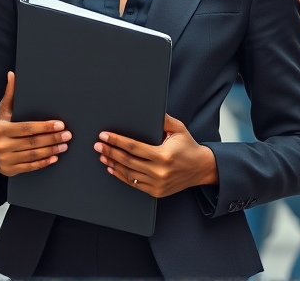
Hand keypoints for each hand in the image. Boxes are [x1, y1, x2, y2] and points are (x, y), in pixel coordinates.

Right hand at [0, 71, 71, 175]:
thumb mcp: (2, 112)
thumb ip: (10, 94)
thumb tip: (12, 74)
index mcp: (2, 129)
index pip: (27, 128)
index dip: (45, 126)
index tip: (60, 124)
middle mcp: (2, 145)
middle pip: (32, 142)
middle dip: (52, 138)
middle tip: (68, 135)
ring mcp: (6, 159)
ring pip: (33, 155)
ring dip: (51, 150)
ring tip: (65, 145)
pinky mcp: (10, 171)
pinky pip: (30, 167)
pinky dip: (43, 162)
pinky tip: (54, 157)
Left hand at [94, 114, 217, 197]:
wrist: (201, 169)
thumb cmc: (188, 146)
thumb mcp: (178, 128)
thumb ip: (163, 119)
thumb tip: (148, 109)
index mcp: (164, 155)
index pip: (133, 147)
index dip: (116, 141)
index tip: (104, 136)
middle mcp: (160, 171)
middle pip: (127, 160)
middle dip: (110, 151)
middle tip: (98, 145)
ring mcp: (157, 184)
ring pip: (128, 173)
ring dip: (112, 163)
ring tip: (102, 155)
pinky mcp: (156, 191)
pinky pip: (134, 184)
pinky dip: (121, 175)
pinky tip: (112, 168)